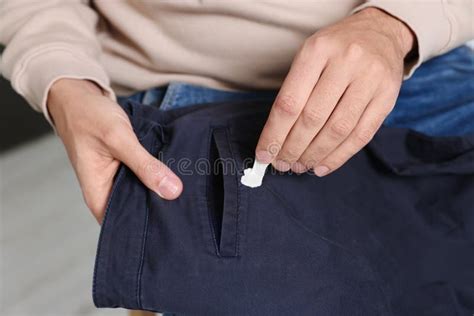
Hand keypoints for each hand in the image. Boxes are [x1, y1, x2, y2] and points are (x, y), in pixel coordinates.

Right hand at [48, 79, 182, 222]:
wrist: (79, 97)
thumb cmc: (89, 117)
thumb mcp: (119, 140)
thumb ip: (145, 166)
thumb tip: (172, 191)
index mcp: (98, 196)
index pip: (127, 225)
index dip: (151, 224)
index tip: (177, 220)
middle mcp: (106, 193)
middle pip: (138, 210)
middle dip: (161, 206)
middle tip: (189, 204)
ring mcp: (116, 181)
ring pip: (143, 193)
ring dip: (160, 189)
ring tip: (187, 191)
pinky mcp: (124, 169)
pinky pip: (143, 178)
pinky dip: (156, 175)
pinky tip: (174, 174)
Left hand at [256, 8, 413, 175]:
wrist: (379, 32)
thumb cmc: (335, 50)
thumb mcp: (309, 56)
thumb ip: (294, 91)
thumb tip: (275, 138)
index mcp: (317, 50)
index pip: (289, 103)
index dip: (274, 134)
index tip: (263, 154)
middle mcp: (346, 62)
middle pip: (312, 118)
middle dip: (293, 148)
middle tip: (282, 164)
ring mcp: (371, 79)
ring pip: (337, 130)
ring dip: (315, 155)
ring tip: (300, 166)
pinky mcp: (388, 97)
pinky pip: (361, 135)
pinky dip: (339, 156)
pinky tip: (323, 166)